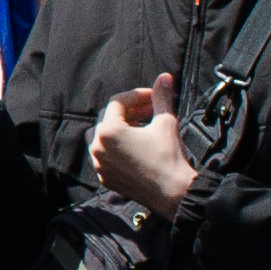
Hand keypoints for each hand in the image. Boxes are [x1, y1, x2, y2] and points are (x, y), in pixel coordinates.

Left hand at [90, 79, 194, 213]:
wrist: (173, 193)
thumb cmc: (169, 156)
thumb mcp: (165, 122)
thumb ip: (160, 97)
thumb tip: (164, 76)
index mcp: (108, 131)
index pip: (117, 102)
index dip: (137, 95)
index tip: (153, 97)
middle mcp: (97, 147)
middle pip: (107, 117)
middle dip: (129, 111)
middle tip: (150, 111)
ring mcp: (99, 164)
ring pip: (100, 137)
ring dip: (117, 128)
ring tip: (139, 128)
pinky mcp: (104, 178)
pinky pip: (104, 156)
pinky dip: (115, 148)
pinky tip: (135, 147)